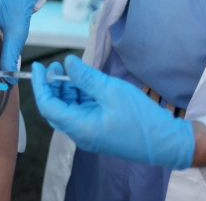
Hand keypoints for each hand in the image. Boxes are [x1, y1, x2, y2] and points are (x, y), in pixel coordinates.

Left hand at [32, 56, 194, 169]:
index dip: (40, 85)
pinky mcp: (99, 130)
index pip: (48, 106)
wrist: (167, 142)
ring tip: (70, 71)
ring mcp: (89, 133)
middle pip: (55, 109)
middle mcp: (80, 133)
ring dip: (66, 90)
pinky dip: (79, 96)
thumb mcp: (111, 91)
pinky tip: (84, 82)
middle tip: (56, 66)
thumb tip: (67, 63)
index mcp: (80, 127)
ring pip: (68, 109)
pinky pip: (81, 112)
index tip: (38, 66)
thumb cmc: (140, 118)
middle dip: (51, 86)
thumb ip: (86, 77)